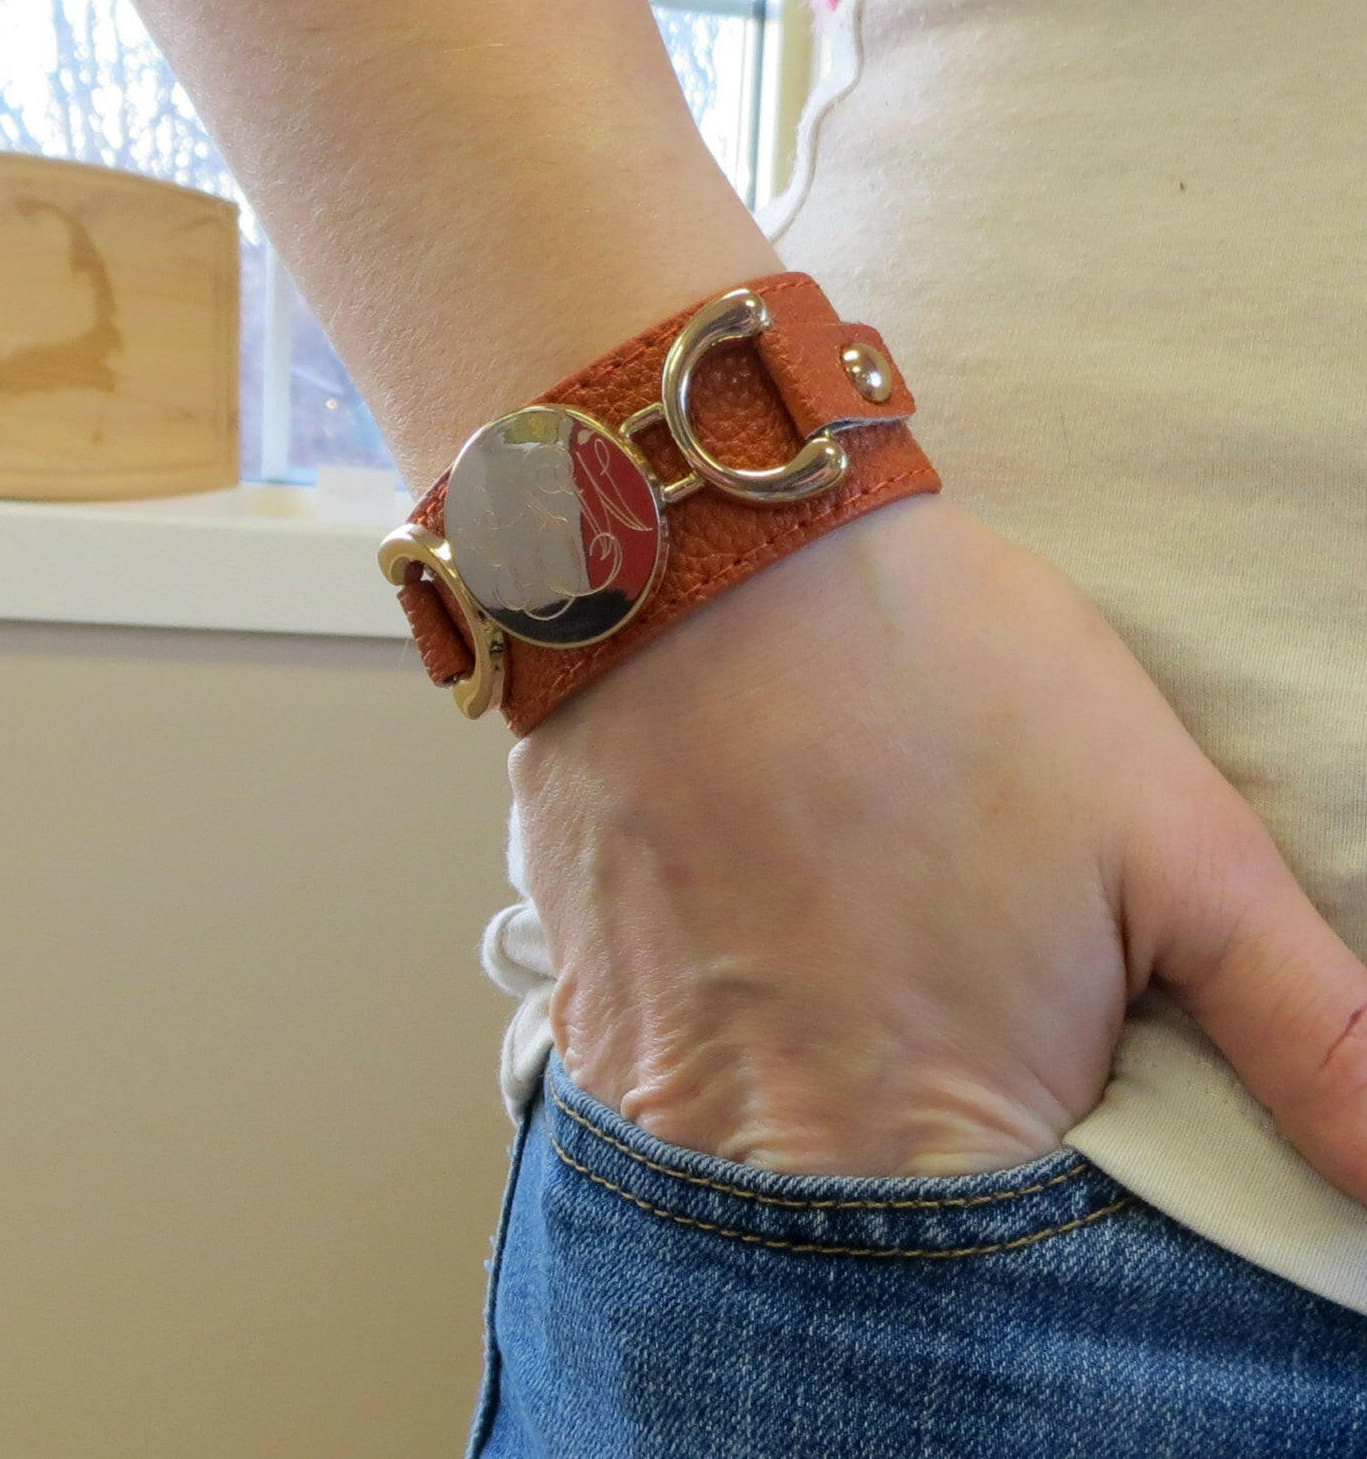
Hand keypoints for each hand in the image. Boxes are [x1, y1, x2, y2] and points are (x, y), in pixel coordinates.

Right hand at [507, 491, 1366, 1197]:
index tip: (1044, 1128)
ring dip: (809, 1136)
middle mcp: (778, 1156)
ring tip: (841, 990)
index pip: (1017, 1312)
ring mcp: (659, 1096)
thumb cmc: (952, 684)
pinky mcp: (585, 1019)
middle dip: (923, 1184)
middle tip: (937, 1039)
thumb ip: (1305, 1029)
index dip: (1045, 1219)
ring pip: (750, 1201)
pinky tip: (748, 965)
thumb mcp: (1174, 837)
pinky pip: (658, 1117)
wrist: (716, 568)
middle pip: (870, 1268)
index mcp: (945, 1138)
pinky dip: (717, 1078)